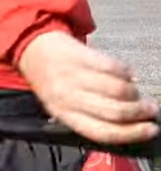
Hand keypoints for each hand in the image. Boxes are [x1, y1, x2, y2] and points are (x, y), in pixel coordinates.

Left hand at [17, 30, 158, 144]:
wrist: (32, 48)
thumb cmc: (52, 82)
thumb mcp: (61, 106)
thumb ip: (88, 117)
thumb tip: (129, 125)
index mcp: (64, 114)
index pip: (102, 132)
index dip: (131, 133)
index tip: (151, 130)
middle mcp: (68, 97)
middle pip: (114, 112)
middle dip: (140, 113)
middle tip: (151, 109)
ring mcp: (75, 75)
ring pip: (118, 90)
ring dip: (134, 93)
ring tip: (135, 92)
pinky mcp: (81, 56)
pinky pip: (114, 67)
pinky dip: (126, 72)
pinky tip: (126, 74)